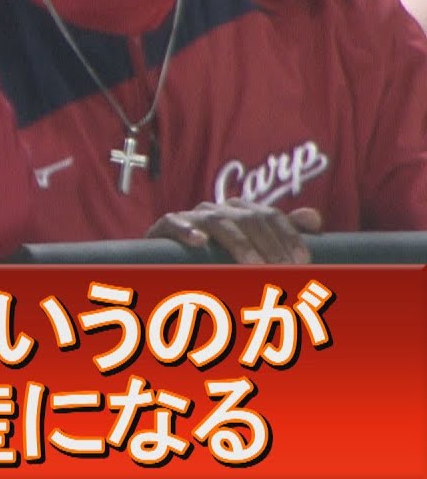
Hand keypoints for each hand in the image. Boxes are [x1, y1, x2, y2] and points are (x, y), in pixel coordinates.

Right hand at [146, 199, 321, 264]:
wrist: (164, 256)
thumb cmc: (213, 254)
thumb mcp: (251, 243)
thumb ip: (282, 230)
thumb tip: (315, 219)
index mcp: (239, 211)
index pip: (270, 215)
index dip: (288, 235)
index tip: (303, 259)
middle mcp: (217, 209)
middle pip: (248, 219)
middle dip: (270, 244)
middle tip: (284, 269)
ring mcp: (191, 216)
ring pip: (219, 222)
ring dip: (240, 244)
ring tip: (255, 265)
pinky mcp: (165, 226)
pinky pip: (174, 223)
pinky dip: (187, 230)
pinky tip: (199, 242)